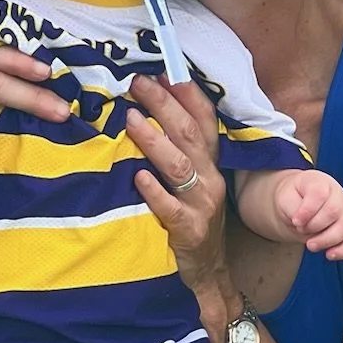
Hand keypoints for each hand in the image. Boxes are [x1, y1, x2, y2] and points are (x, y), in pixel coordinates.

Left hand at [124, 76, 237, 342]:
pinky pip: (172, 208)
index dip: (187, 93)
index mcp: (210, 163)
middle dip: (164, 105)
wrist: (208, 273)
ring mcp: (202, 205)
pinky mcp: (190, 231)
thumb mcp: (192, 182)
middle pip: (189, 134)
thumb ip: (177, 150)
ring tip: (131, 119)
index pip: (204, 119)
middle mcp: (210, 179)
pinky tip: (136, 178)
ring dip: (155, 141)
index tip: (165, 70)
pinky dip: (154, 192)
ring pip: (180, 165)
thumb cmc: (192, 219)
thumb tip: (145, 110)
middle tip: (137, 84)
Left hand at [276, 170, 342, 259]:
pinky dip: (342, 250)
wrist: (298, 204)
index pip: (320, 193)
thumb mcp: (285, 197)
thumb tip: (301, 222)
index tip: (295, 221)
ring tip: (310, 245)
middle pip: (333, 211)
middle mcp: (338, 196)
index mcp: (321, 183)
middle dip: (314, 225)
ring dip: (326, 239)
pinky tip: (329, 255)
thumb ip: (292, 207)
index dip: (307, 210)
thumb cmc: (293, 198)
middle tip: (300, 229)